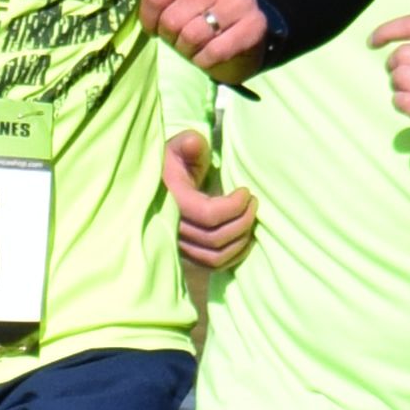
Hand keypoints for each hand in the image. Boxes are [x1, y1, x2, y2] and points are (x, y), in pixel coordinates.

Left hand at [122, 0, 268, 81]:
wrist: (240, 41)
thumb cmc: (196, 15)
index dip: (151, 20)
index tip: (161, 24)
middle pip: (172, 19)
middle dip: (173, 37)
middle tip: (186, 35)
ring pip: (193, 36)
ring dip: (190, 50)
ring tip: (201, 44)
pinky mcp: (255, 25)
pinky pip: (214, 52)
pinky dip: (207, 60)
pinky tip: (214, 53)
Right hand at [165, 122, 256, 282]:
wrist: (156, 183)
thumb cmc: (171, 162)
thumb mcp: (178, 147)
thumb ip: (189, 144)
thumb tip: (194, 144)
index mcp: (171, 202)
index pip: (209, 215)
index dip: (234, 206)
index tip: (245, 191)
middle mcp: (172, 229)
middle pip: (216, 239)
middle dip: (243, 221)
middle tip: (253, 202)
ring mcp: (179, 245)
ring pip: (216, 256)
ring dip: (240, 240)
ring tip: (250, 218)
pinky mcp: (187, 254)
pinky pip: (213, 265)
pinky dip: (234, 255)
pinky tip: (244, 238)